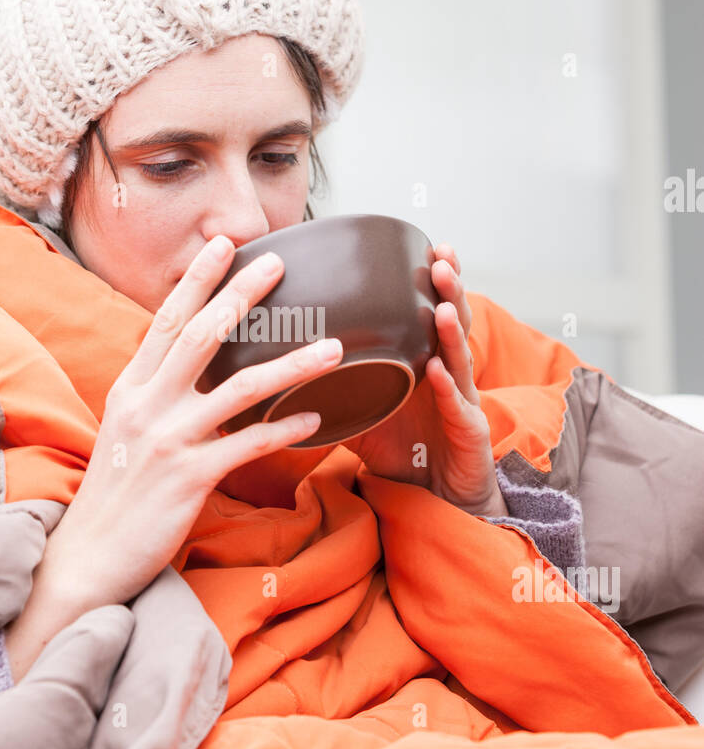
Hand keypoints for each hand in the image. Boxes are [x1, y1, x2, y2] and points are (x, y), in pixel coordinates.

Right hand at [38, 235, 344, 614]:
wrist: (89, 555)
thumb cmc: (115, 493)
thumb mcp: (126, 430)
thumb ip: (156, 394)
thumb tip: (192, 364)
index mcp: (131, 388)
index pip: (165, 319)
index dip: (197, 280)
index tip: (223, 244)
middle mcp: (146, 405)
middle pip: (201, 335)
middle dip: (242, 294)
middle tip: (280, 262)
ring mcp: (168, 440)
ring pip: (239, 388)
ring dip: (291, 364)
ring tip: (332, 348)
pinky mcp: (189, 477)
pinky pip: (248, 444)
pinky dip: (285, 430)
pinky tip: (317, 420)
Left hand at [344, 243, 506, 515]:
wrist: (437, 503)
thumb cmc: (404, 453)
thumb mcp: (363, 416)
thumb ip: (333, 390)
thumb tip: (280, 374)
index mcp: (425, 363)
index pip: (432, 313)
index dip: (435, 281)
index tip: (428, 246)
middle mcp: (448, 376)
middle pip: (454, 324)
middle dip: (450, 289)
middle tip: (441, 257)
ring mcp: (463, 402)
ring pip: (461, 359)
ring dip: (450, 330)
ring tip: (441, 303)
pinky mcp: (469, 435)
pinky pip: (457, 408)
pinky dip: (447, 389)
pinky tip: (436, 372)